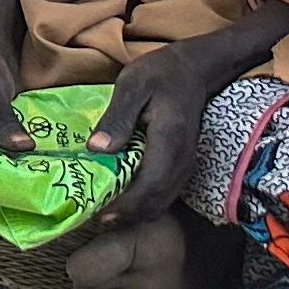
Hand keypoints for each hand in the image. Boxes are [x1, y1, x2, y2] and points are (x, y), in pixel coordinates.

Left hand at [90, 41, 230, 228]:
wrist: (193, 70)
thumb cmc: (159, 74)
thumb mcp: (131, 86)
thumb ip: (116, 118)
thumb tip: (97, 149)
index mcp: (169, 140)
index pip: (150, 184)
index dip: (127, 205)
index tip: (101, 214)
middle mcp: (182, 159)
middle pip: (158, 200)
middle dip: (128, 215)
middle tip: (95, 219)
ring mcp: (186, 164)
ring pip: (163, 200)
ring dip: (137, 212)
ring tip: (106, 212)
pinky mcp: (182, 165)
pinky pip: (166, 192)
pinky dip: (146, 202)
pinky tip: (124, 198)